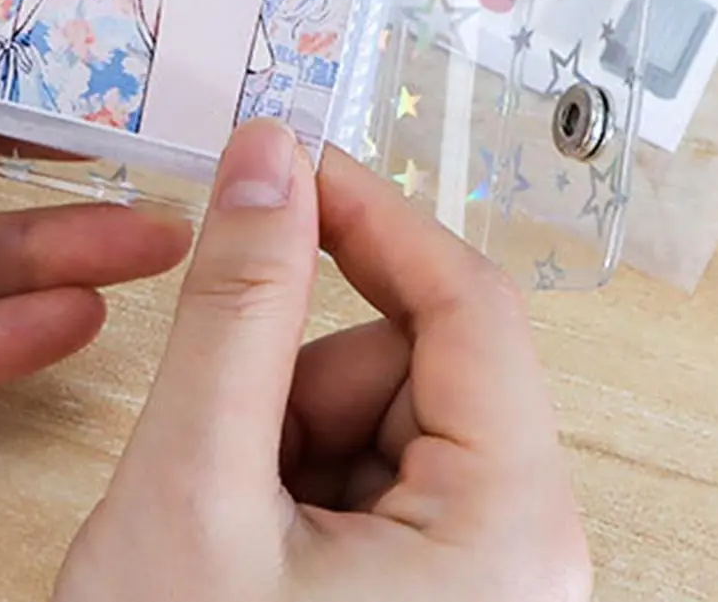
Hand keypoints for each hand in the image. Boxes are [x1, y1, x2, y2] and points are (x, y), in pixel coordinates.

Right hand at [56, 120, 591, 601]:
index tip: (281, 157)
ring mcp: (478, 590)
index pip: (468, 305)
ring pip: (372, 417)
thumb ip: (236, 306)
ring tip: (223, 529)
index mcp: (510, 541)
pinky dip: (283, 482)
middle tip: (220, 459)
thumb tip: (271, 159)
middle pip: (409, 366)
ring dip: (277, 436)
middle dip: (292, 378)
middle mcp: (522, 566)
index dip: (368, 213)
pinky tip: (242, 556)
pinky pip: (361, 476)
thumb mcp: (195, 486)